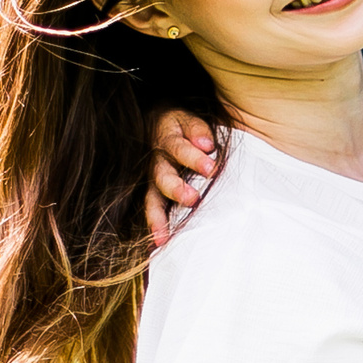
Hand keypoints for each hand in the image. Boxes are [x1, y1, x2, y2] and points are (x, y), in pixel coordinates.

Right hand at [145, 110, 219, 246]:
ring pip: (152, 198)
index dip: (194, 158)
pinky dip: (155, 226)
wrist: (157, 124)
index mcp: (167, 138)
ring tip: (162, 236)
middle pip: (162, 176)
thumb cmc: (182, 126)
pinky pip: (152, 210)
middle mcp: (156, 161)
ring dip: (157, 217)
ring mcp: (152, 179)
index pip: (179, 148)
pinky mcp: (153, 194)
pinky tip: (159, 243)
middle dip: (175, 189)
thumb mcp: (189, 120)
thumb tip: (206, 144)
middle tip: (191, 199)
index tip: (211, 168)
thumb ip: (198, 130)